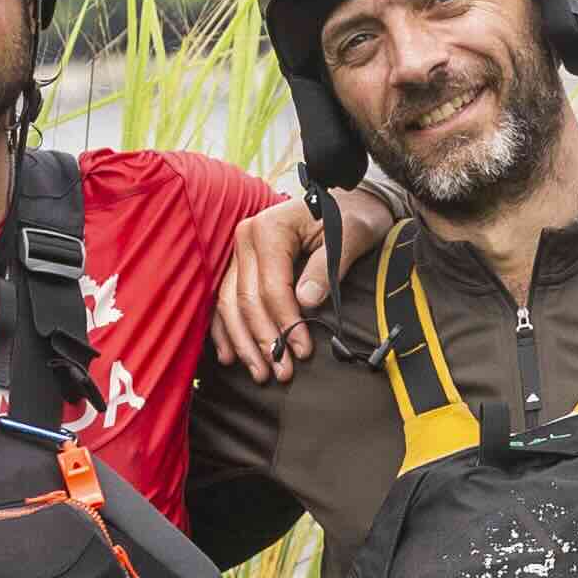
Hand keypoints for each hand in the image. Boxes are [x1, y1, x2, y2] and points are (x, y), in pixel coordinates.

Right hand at [211, 181, 399, 381]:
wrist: (349, 202)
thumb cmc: (353, 217)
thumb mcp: (351, 235)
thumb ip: (327, 267)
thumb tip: (306, 302)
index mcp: (270, 228)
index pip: (271, 287)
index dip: (286, 323)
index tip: (303, 352)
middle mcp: (246, 237)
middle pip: (246, 300)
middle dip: (264, 341)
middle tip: (281, 373)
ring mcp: (239, 251)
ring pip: (229, 305)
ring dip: (243, 343)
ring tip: (261, 374)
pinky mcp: (239, 264)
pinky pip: (224, 301)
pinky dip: (225, 330)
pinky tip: (230, 357)